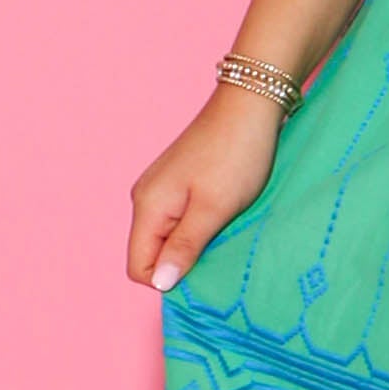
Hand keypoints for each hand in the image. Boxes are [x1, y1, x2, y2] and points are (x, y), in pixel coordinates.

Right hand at [127, 86, 286, 294]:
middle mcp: (146, 199)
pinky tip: (225, 213)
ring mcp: (161, 189)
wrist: (250, 105)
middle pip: (152, 254)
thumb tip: (160, 284)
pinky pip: (181, 220)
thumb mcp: (213, 209)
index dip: (169, 278)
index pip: (138, 268)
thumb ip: (184, 247)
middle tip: (221, 244)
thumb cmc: (236, 155)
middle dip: (184, 260)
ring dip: (196, 243)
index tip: (206, 264)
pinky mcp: (179, 182)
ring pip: (168, 237)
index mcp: (147, 208)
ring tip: (226, 226)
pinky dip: (201, 225)